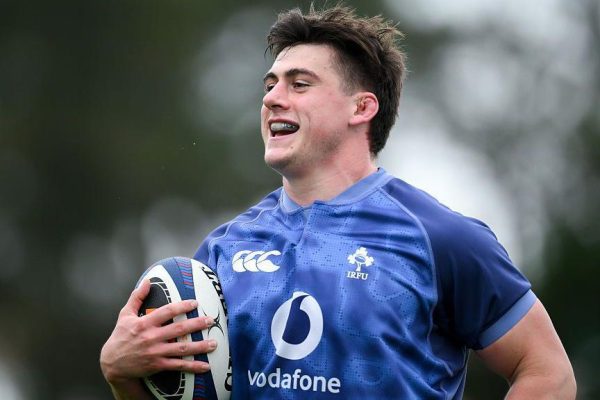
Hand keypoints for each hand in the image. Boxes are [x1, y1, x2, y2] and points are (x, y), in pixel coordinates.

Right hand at [100, 279, 216, 388]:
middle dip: (196, 324)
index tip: (195, 303)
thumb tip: (147, 281)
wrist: (112, 363)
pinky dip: (192, 366)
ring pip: (181, 348)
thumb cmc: (120, 337)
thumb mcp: (125, 315)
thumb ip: (136, 297)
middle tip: (210, 320)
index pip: (167, 312)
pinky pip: (178, 365)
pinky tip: (205, 366)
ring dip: (199, 346)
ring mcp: (156, 352)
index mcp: (145, 323)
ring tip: (214, 343)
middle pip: (178, 329)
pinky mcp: (158, 365)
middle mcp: (151, 337)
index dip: (182, 306)